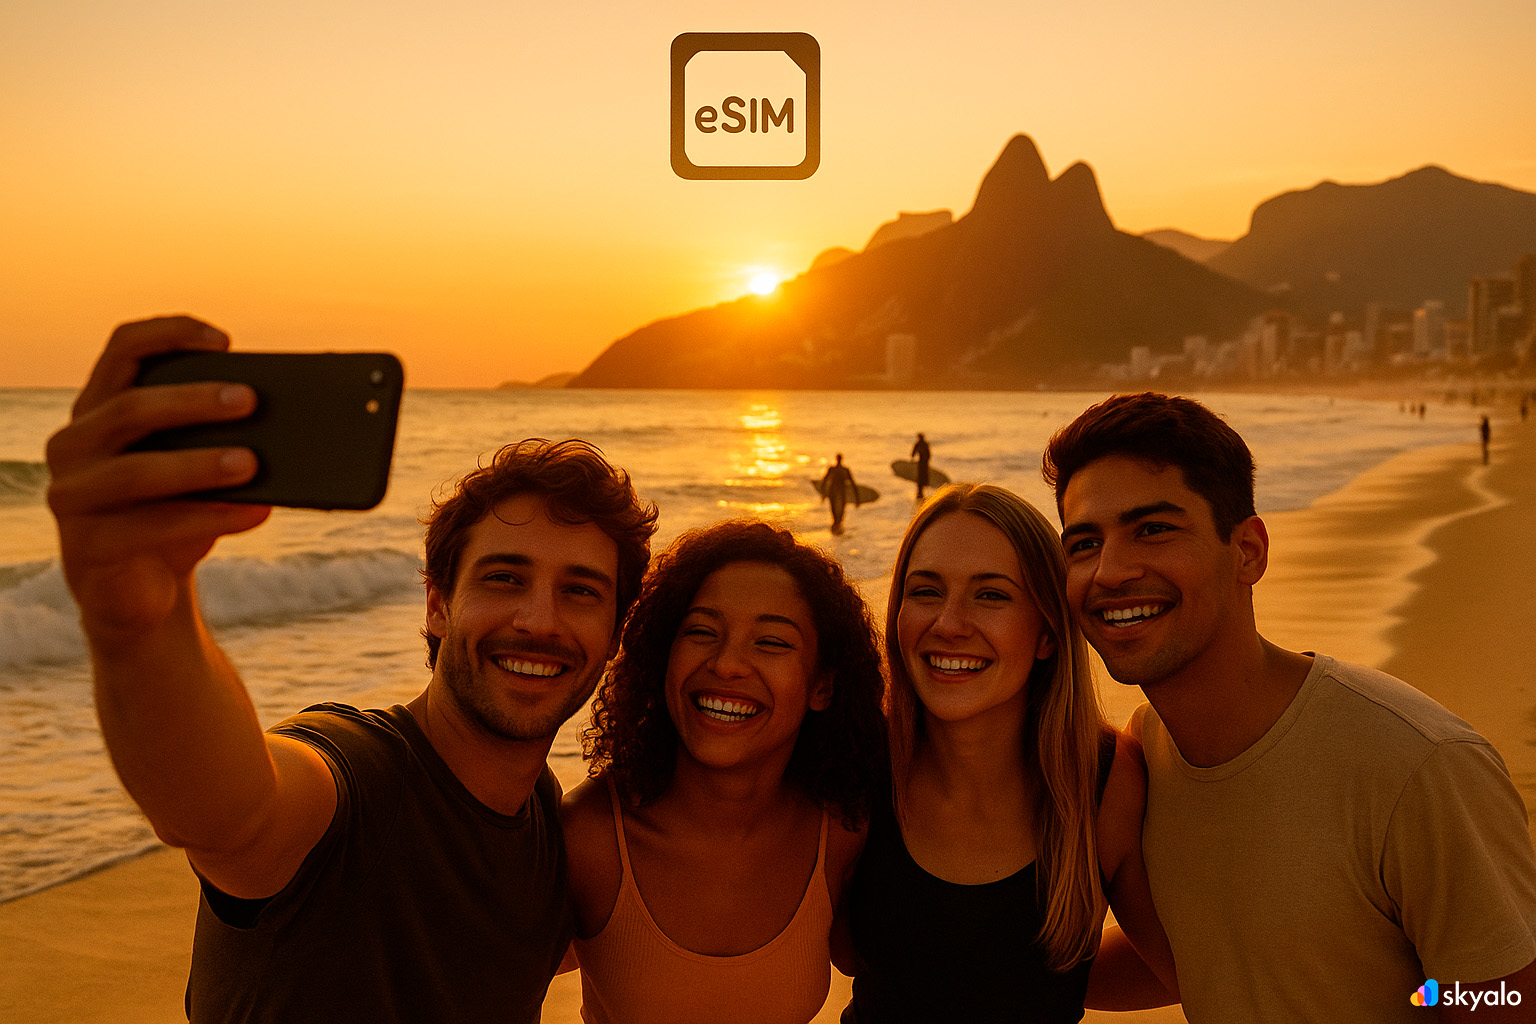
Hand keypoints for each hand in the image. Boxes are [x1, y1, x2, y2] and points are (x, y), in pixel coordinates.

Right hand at [46, 316, 271, 638]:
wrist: (142, 592)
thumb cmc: (176, 513)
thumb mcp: (198, 469)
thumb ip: (224, 438)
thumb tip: (297, 418)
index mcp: (99, 408)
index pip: (123, 348)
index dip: (169, 335)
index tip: (224, 340)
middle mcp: (74, 444)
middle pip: (130, 407)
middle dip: (193, 401)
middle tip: (250, 400)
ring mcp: (72, 496)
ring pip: (135, 472)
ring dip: (199, 465)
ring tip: (253, 463)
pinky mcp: (87, 547)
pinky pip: (149, 528)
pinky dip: (208, 517)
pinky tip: (256, 513)